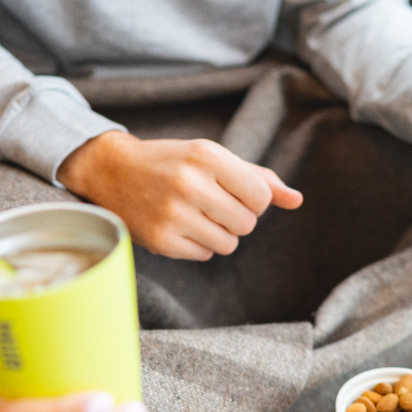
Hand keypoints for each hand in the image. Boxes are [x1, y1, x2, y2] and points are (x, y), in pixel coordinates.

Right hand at [57, 131, 303, 260]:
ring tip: (196, 215)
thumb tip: (297, 200)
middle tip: (212, 204)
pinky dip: (198, 244)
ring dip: (219, 233)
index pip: (261, 197)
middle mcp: (189, 184)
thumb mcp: (214, 158)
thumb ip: (258, 177)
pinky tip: (180, 225)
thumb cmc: (174, 162)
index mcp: (207, 156)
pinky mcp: (161, 240)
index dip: (253, 199)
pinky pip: (204, 254)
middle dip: (237, 217)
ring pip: (229, 244)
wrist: (113, 171)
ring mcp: (173, 214)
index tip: (233, 192)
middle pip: (247, 224)